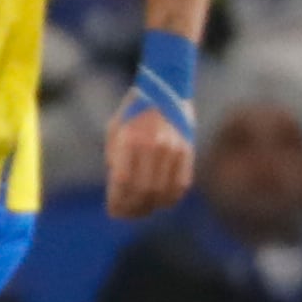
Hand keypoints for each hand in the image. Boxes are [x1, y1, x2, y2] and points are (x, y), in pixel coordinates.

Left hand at [104, 100, 194, 219]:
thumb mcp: (116, 129)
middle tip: (125, 214)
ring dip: (151, 207)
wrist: (166, 86)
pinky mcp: (188, 151)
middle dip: (133, 208)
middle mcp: (153, 146)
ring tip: (141, 211)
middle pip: (143, 191)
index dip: (118, 201)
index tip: (113, 211)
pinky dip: (170, 198)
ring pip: (163, 192)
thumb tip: (118, 190)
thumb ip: (115, 158)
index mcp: (130, 139)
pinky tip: (160, 201)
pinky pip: (181, 185)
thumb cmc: (134, 110)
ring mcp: (173, 149)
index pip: (123, 182)